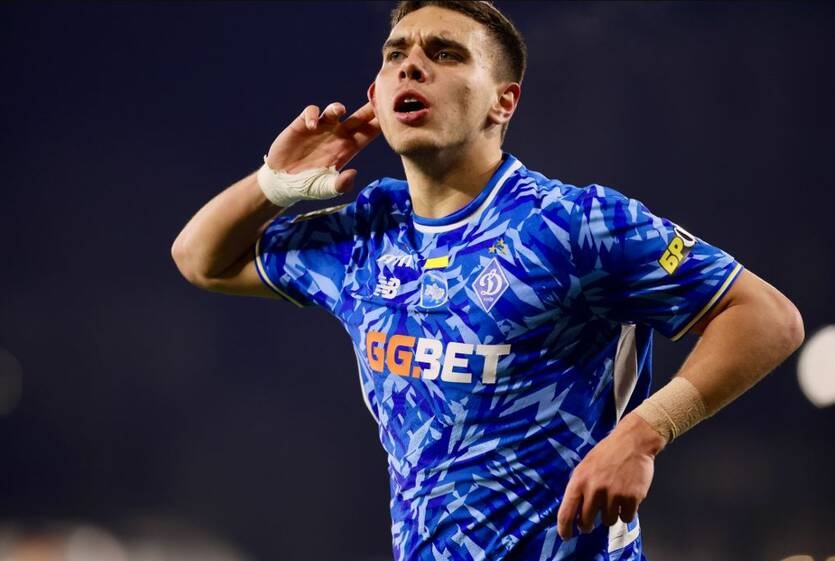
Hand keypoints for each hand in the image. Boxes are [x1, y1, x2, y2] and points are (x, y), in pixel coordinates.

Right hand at [265, 101, 380, 194]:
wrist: (284, 182)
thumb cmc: (308, 186)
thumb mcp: (326, 189)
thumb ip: (340, 184)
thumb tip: (354, 173)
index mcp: (348, 149)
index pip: (368, 133)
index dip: (379, 124)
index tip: (390, 115)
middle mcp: (337, 135)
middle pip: (358, 118)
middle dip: (368, 107)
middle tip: (378, 96)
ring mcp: (321, 128)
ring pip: (334, 110)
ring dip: (337, 108)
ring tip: (338, 111)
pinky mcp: (303, 124)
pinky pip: (311, 112)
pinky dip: (312, 115)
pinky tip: (311, 126)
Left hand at [556, 413, 665, 540]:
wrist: (633, 442)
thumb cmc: (607, 453)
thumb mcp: (584, 466)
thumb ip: (579, 487)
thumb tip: (573, 511)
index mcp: (579, 481)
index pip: (566, 512)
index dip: (565, 528)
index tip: (566, 536)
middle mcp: (594, 490)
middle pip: (586, 522)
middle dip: (587, 525)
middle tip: (590, 523)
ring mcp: (614, 495)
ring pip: (608, 521)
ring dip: (610, 515)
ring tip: (613, 499)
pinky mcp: (632, 498)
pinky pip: (626, 518)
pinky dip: (626, 512)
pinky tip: (626, 499)